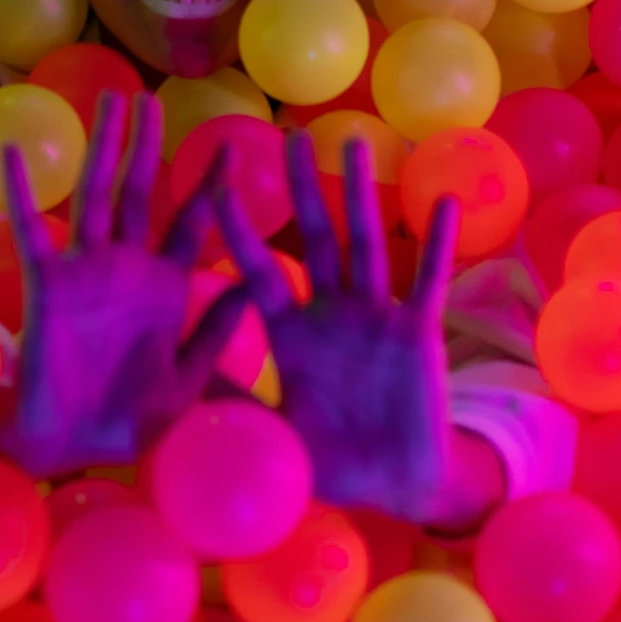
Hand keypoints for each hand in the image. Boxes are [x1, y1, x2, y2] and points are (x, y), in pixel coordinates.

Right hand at [0, 90, 248, 476]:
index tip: (235, 145)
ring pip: (97, 195)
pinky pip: (32, 230)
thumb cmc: (134, 423)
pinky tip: (15, 152)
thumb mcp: (190, 380)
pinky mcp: (47, 284)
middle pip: (142, 192)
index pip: (194, 223)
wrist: (74, 448)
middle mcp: (128, 268)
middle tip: (152, 99)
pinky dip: (22, 191)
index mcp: (167, 288)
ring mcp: (86, 270)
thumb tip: (251, 286)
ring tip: (110, 104)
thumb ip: (216, 334)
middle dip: (149, 145)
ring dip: (104, 149)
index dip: (212, 185)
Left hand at [216, 133, 474, 524]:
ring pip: (366, 243)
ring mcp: (377, 317)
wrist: (394, 486)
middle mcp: (332, 313)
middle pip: (315, 236)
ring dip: (360, 194)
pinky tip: (440, 203)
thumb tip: (179, 384)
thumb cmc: (330, 462)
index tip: (218, 187)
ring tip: (353, 143)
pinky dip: (436, 244)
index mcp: (292, 334)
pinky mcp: (418, 332)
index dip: (241, 233)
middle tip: (291, 136)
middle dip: (302, 187)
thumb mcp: (272, 433)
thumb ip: (234, 403)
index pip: (261, 272)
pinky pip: (428, 281)